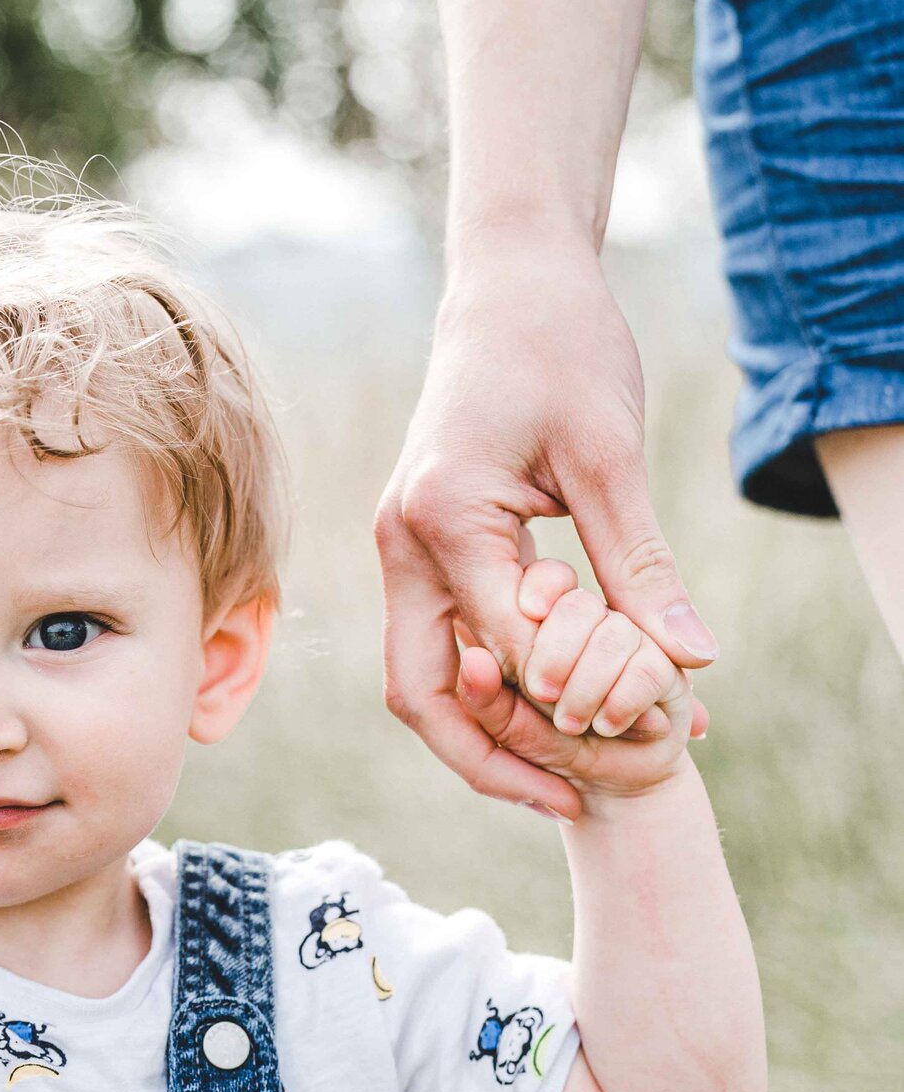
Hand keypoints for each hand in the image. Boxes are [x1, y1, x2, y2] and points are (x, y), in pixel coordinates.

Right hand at [376, 235, 715, 819]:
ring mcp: (401, 547)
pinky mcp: (420, 545)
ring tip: (562, 776)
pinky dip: (488, 686)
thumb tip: (691, 662)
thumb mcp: (612, 457)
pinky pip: (440, 639)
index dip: (571, 707)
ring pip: (421, 676)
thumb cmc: (561, 352)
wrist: (510, 287)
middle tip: (570, 805)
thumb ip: (640, 564)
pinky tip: (551, 706)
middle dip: (490, 759)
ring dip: (484, 732)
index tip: (643, 743)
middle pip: (422, 693)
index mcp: (441, 520)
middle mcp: (401, 543)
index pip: (503, 651)